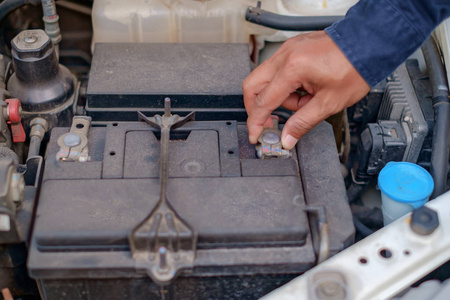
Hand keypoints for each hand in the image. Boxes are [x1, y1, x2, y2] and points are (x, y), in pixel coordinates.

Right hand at [242, 31, 370, 149]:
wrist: (370, 45)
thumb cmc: (355, 69)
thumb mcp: (329, 103)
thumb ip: (302, 122)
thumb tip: (287, 138)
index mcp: (293, 68)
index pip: (263, 101)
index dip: (256, 122)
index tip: (255, 135)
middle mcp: (285, 55)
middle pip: (252, 85)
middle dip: (257, 107)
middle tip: (269, 122)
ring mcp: (288, 49)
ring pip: (265, 79)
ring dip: (278, 97)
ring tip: (304, 102)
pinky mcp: (293, 48)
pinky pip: (277, 70)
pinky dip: (285, 85)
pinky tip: (303, 91)